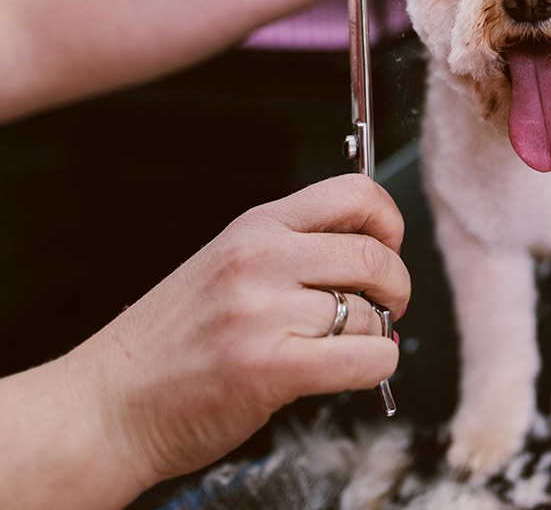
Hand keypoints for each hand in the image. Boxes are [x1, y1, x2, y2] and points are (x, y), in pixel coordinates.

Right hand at [64, 173, 408, 496]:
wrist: (105, 406)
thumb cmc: (169, 344)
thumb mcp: (228, 266)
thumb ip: (294, 251)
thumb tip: (372, 257)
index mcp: (256, 225)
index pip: (355, 192)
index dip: (388, 221)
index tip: (388, 248)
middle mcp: (261, 258)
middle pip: (375, 254)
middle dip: (396, 287)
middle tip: (386, 308)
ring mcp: (264, 310)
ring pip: (371, 312)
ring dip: (376, 335)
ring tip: (348, 346)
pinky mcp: (270, 366)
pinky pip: (366, 358)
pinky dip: (376, 367)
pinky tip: (354, 371)